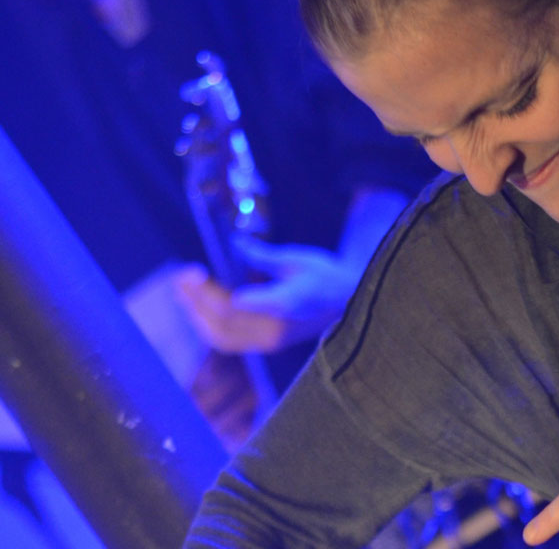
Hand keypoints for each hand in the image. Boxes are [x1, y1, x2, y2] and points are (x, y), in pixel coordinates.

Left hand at [173, 237, 358, 352]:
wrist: (347, 302)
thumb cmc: (326, 276)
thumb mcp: (297, 259)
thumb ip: (262, 256)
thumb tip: (236, 243)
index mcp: (287, 304)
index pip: (240, 305)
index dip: (212, 293)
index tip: (195, 274)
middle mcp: (276, 328)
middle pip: (224, 319)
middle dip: (196, 298)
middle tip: (182, 275)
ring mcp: (270, 340)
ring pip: (220, 335)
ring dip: (196, 314)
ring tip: (183, 291)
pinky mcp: (266, 345)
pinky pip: (228, 341)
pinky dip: (208, 325)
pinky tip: (198, 307)